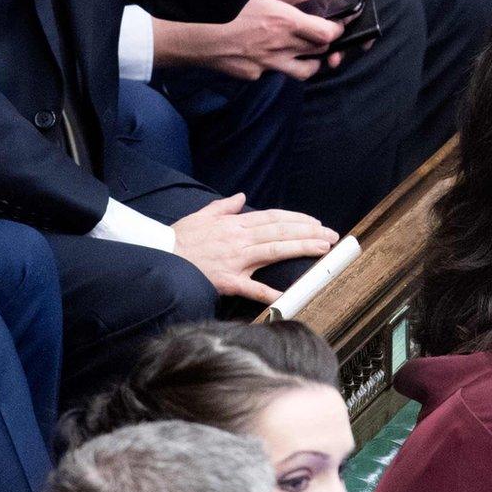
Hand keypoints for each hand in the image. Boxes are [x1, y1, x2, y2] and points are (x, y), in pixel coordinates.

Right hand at [154, 0, 344, 80]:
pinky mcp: (250, 74)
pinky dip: (277, 63)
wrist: (183, 35)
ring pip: (302, 71)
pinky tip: (267, 50)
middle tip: (325, 34)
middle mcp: (278, 47)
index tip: (338, 23)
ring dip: (310, 62)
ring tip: (306, 50)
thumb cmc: (214, 5)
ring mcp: (265, 64)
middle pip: (318, 53)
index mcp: (282, 22)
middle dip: (326, 44)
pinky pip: (272, 71)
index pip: (326, 34)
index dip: (337, 29)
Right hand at [170, 193, 336, 303]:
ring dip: (301, 248)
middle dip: (308, 232)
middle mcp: (239, 239)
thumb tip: (241, 197)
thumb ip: (224, 206)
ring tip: (323, 249)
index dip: (296, 220)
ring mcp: (235, 260)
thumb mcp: (202, 215)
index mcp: (235, 224)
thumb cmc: (179, 238)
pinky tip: (288, 294)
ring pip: (274, 251)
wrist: (160, 255)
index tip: (315, 223)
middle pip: (280, 232)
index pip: (273, 218)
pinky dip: (270, 291)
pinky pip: (252, 287)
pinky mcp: (227, 281)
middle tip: (331, 235)